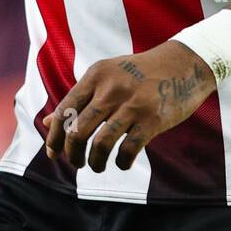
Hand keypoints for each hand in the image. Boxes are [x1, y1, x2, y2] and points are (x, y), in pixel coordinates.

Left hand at [42, 40, 215, 172]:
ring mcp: (133, 104)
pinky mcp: (153, 119)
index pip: (64, 110)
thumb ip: (79, 98)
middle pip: (77, 131)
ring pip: (100, 144)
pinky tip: (122, 163)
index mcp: (96, 75)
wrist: (184, 64)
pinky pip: (128, 150)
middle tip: (76, 163)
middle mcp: (111, 88)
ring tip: (96, 167)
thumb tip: (46, 122)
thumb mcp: (106, 76)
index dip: (54, 136)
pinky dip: (121, 163)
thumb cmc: (140, 73)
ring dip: (94, 163)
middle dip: (71, 154)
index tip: (53, 154)